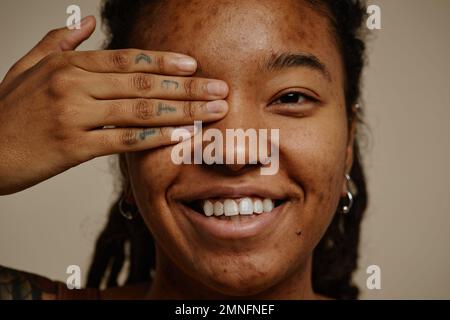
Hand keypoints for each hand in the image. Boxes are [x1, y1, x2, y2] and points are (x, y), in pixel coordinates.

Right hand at [0, 16, 228, 194]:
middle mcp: (73, 86)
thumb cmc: (7, 112)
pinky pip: (124, 141)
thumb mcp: (27, 68)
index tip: (194, 65)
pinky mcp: (75, 147)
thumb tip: (86, 24)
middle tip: (218, 90)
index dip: (163, 61)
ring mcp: (75, 116)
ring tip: (211, 112)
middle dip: (186, 87)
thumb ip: (57, 43)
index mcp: (67, 65)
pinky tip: (180, 136)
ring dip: (181, 111)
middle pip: (142, 83)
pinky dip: (155, 139)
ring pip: (140, 110)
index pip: (127, 59)